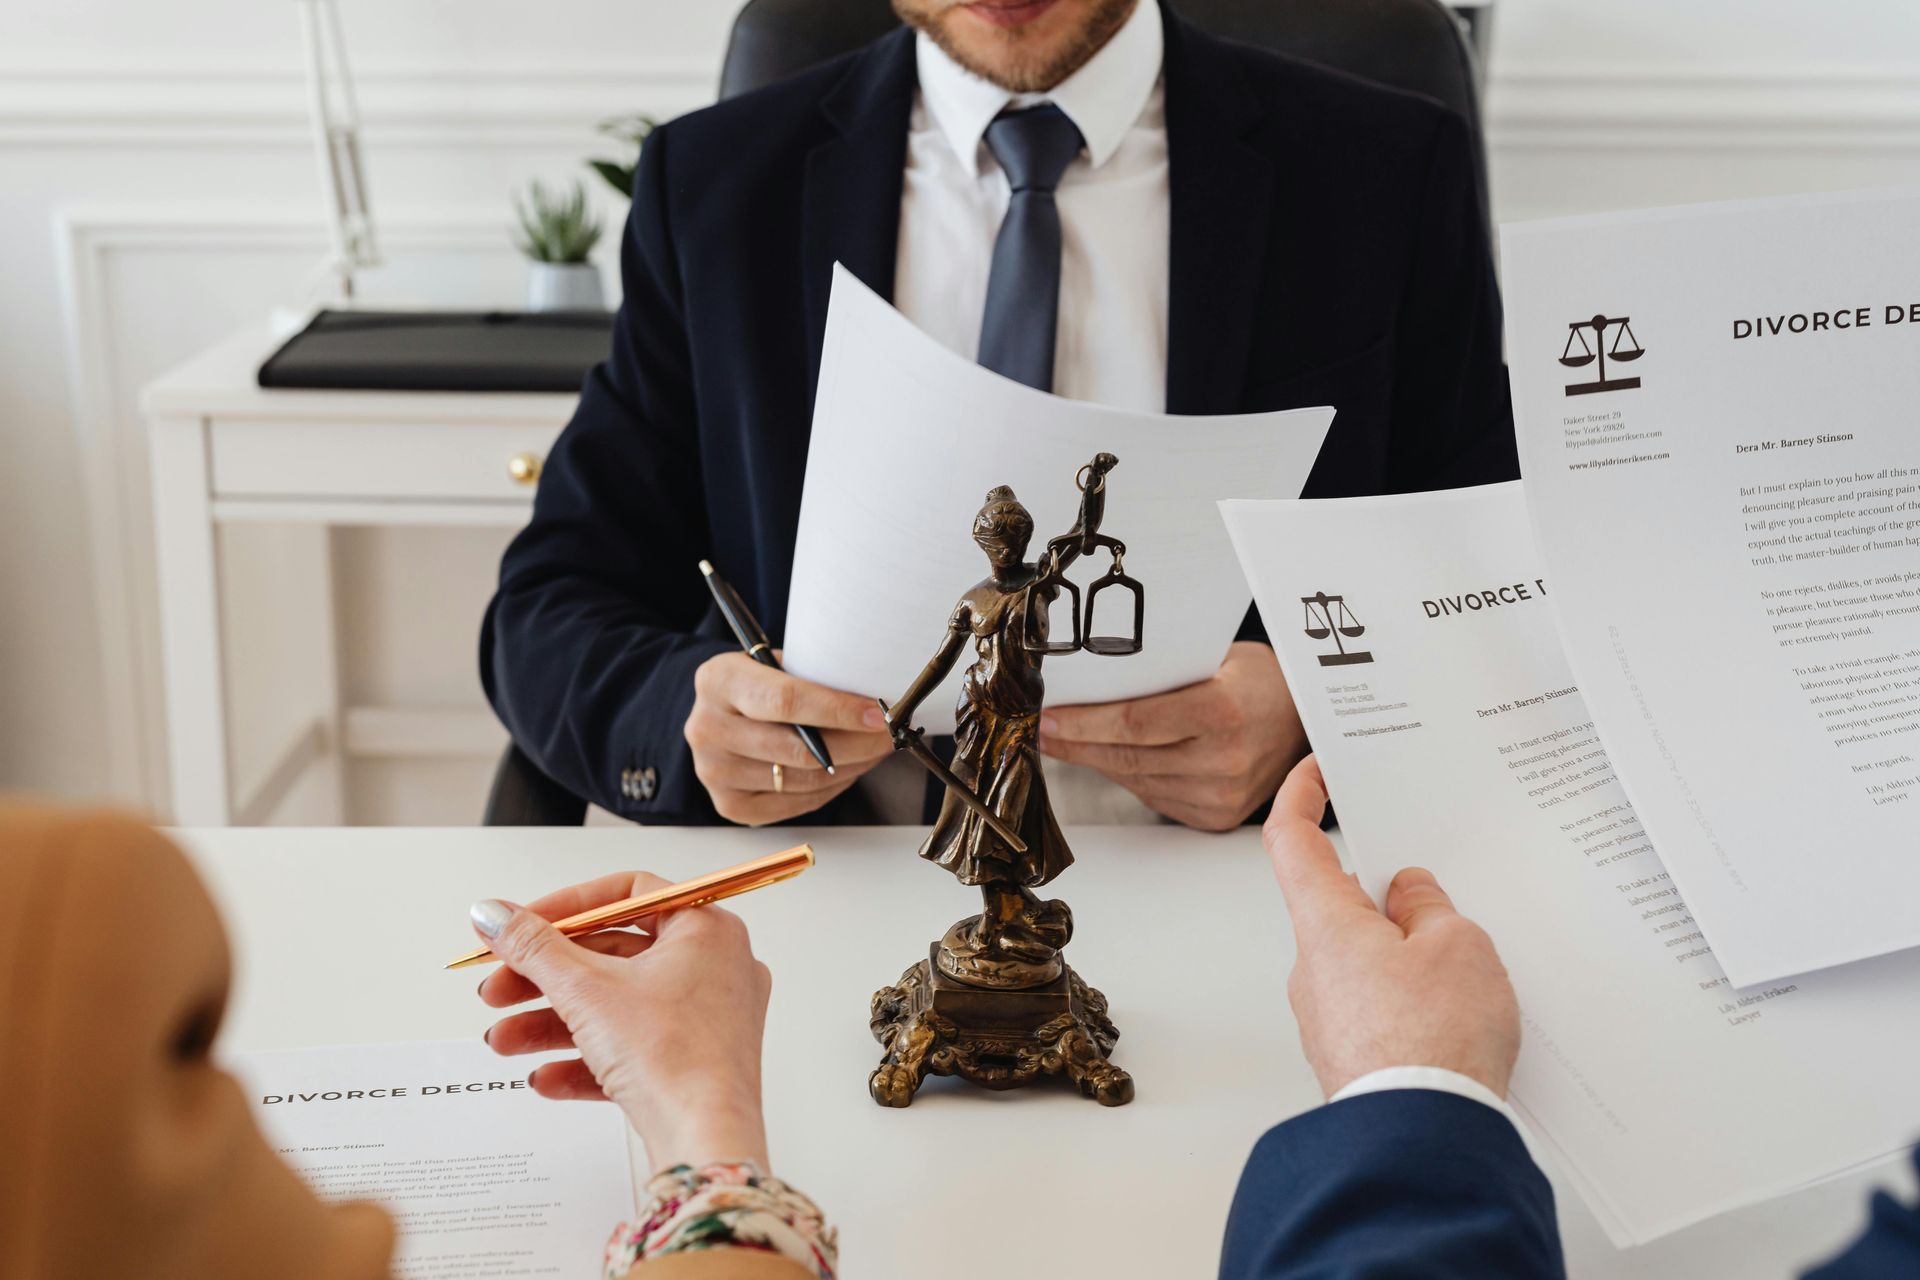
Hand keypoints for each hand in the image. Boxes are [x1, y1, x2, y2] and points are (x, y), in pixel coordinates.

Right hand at [471, 873, 772, 1171]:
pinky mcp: (695, 1064)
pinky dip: (587, 1058)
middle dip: (545, 977)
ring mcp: (709, 1019)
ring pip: (616, 1007)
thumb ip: (532, 947)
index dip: (565, 908)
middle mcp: (715, 967)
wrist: (706, 1141)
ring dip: (553, 1022)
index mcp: (706, 929)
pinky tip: (544, 1077)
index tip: (520, 926)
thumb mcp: (586, 990)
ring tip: (502, 1040)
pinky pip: (633, 1049)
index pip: (627, 895)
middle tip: (498, 988)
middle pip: (613, 955)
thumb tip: (493, 913)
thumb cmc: (673, 1056)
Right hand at [686, 652, 891, 824]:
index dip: (839, 710)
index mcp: (719, 680)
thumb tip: (876, 701)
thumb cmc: (761, 683)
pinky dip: (831, 788)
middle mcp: (707, 728)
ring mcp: (714, 772)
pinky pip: (797, 802)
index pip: (786, 700)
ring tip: (873, 750)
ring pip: (803, 779)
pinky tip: (847, 769)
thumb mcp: (778, 664)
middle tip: (890, 735)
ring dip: (851, 766)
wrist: (721, 712)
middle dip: (857, 743)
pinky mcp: (729, 804)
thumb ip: (814, 678)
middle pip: (799, 748)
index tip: (878, 715)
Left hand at [1037, 641, 1305, 830]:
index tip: (1047, 716)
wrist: (1306, 722)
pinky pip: (1152, 794)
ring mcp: (1220, 796)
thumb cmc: (1258, 681)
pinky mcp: (1214, 816)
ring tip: (1063, 739)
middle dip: (1074, 742)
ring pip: (1133, 779)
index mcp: (1224, 713)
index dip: (1083, 722)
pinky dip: (1125, 775)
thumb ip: (1161, 674)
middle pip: (1126, 755)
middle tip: (1040, 728)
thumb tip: (1090, 681)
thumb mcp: (1215, 660)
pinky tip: (1105, 757)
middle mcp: (1225, 762)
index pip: (1134, 723)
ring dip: (1094, 759)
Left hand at [1263, 756, 1520, 1098]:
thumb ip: (1430, 907)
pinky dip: (1412, 996)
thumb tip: (1410, 896)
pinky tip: (1457, 1014)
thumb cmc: (1434, 1043)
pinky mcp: (1350, 1055)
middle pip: (1341, 905)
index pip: (1293, 840)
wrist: (1423, 1142)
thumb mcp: (1457, 946)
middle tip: (1444, 899)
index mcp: (1325, 924)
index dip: (1300, 797)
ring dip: (1409, 952)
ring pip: (1365, 958)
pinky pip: (1378, 1004)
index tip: (1315, 770)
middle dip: (1392, 895)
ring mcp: (1327, 1016)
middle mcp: (1311, 968)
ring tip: (1467, 970)